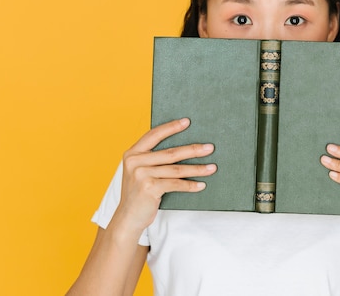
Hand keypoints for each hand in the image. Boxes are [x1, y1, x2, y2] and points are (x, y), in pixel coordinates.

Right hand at [111, 118, 215, 237]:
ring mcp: (141, 175)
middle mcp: (135, 162)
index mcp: (132, 153)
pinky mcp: (149, 188)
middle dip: (193, 150)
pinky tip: (201, 185)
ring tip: (212, 167)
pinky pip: (175, 184)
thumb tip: (183, 147)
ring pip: (176, 169)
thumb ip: (151, 158)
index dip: (171, 127)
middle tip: (210, 147)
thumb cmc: (138, 193)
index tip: (187, 121)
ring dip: (197, 169)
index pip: (154, 135)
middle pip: (170, 153)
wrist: (127, 219)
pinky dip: (190, 185)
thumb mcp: (139, 171)